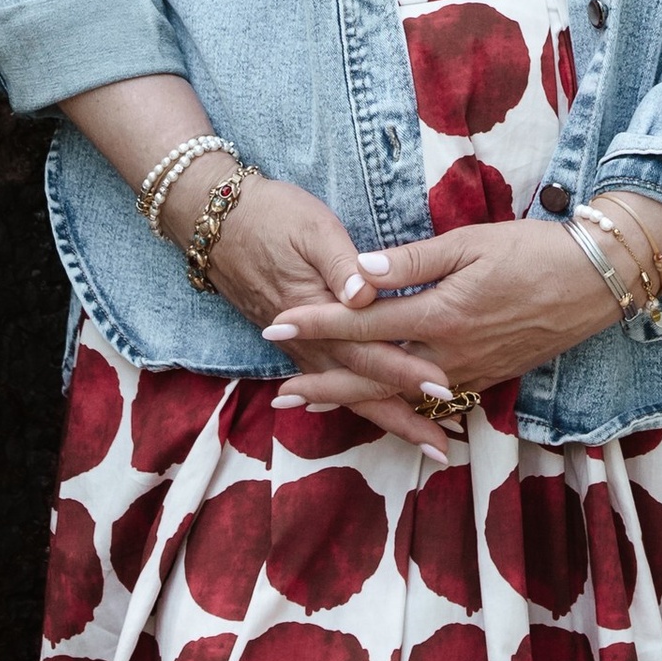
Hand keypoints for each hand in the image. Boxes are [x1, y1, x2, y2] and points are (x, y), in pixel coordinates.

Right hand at [155, 155, 464, 461]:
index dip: (405, 370)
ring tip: (422, 438)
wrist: (218, 223)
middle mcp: (309, 341)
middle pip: (360, 387)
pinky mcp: (297, 343)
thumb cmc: (273, 216)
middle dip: (403, 415)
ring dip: (384, 416)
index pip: (368, 351)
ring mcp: (301, 347)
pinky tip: (375, 412)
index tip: (443, 387)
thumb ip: (340, 262)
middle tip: (442, 444)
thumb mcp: (311, 227)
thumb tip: (364, 294)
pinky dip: (355, 402)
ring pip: (346, 392)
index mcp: (320, 312)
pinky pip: (330, 382)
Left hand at [262, 218, 623, 416]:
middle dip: (323, 382)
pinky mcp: (486, 378)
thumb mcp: (474, 242)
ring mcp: (468, 372)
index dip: (318, 322)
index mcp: (442, 313)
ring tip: (312, 406)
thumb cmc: (534, 251)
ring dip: (353, 399)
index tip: (277, 325)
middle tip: (279, 393)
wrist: (596, 282)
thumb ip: (415, 259)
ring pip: (398, 395)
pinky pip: (430, 400)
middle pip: (373, 374)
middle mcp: (449, 353)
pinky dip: (396, 405)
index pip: (365, 321)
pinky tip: (378, 405)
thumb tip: (361, 268)